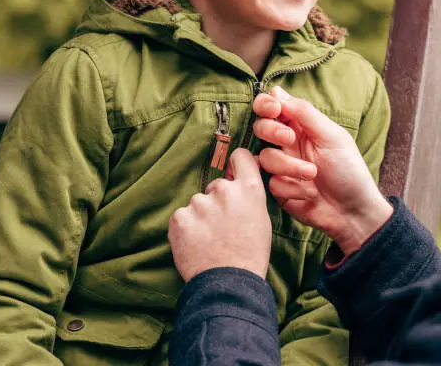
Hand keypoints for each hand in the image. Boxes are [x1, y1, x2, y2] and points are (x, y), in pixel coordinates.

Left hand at [168, 149, 271, 281]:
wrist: (229, 284)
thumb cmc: (249, 255)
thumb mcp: (261, 220)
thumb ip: (249, 197)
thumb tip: (237, 183)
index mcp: (249, 190)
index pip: (241, 157)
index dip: (236, 163)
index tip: (233, 171)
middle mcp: (224, 190)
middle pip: (217, 186)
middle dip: (217, 202)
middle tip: (223, 228)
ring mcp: (199, 203)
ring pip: (198, 203)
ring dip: (201, 216)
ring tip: (210, 240)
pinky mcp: (179, 217)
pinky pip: (182, 216)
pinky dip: (186, 228)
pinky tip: (197, 244)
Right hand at [252, 87, 393, 255]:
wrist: (352, 211)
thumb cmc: (348, 170)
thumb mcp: (331, 136)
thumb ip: (304, 113)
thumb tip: (277, 90)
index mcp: (301, 126)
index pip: (272, 108)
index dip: (266, 105)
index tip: (273, 109)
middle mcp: (287, 144)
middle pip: (261, 128)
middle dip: (272, 131)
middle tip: (291, 138)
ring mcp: (281, 167)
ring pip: (265, 157)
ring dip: (289, 165)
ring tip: (312, 174)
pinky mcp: (278, 189)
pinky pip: (271, 183)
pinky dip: (292, 187)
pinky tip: (310, 193)